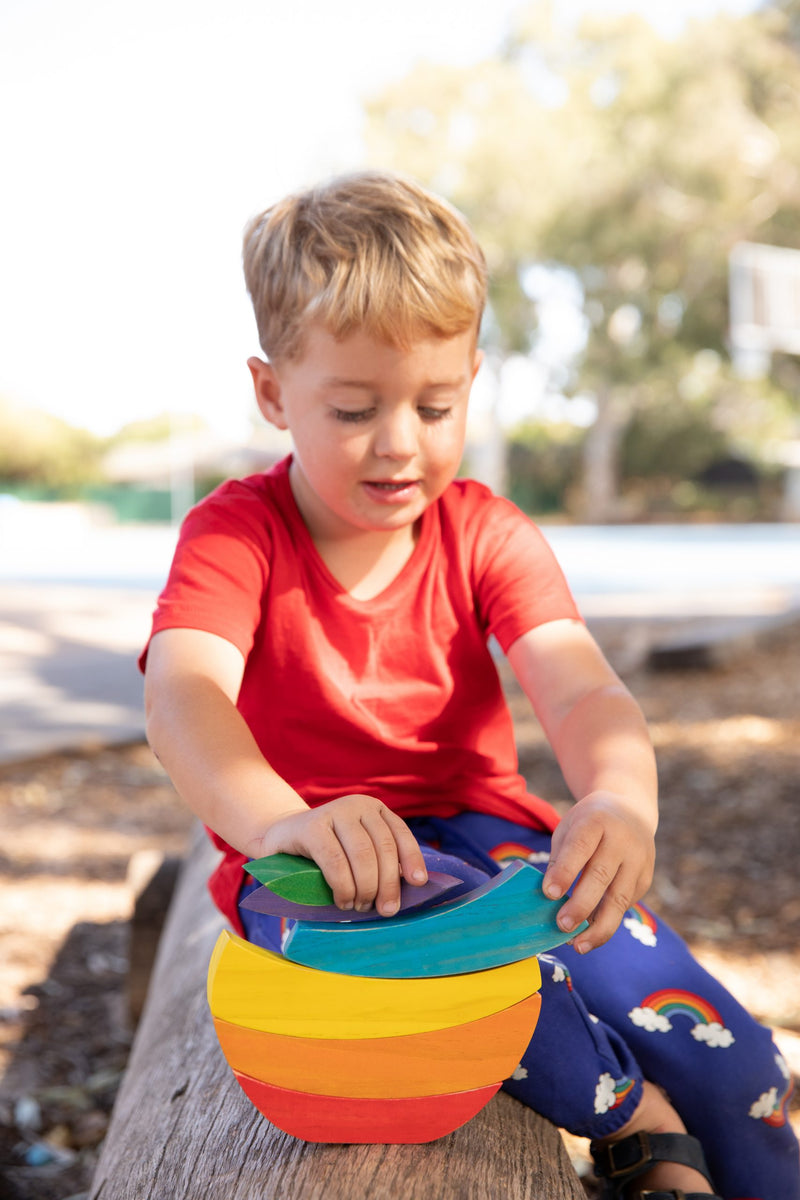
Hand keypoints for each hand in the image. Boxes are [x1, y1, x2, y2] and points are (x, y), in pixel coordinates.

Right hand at [252, 794, 427, 917]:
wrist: (279, 839)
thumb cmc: (324, 854)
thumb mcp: (356, 853)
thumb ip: (377, 863)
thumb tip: (405, 890)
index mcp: (374, 809)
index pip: (399, 833)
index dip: (412, 858)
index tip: (418, 883)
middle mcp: (357, 805)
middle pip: (383, 847)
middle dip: (388, 884)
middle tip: (385, 910)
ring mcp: (333, 812)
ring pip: (362, 854)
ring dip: (365, 888)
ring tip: (360, 907)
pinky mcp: (311, 826)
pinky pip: (335, 860)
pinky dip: (343, 886)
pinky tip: (343, 900)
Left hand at [541, 791, 654, 952]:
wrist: (630, 812)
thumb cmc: (589, 824)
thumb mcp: (570, 828)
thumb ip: (560, 859)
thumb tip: (549, 898)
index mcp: (596, 821)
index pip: (580, 848)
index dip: (565, 872)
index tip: (548, 893)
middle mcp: (622, 840)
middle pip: (601, 876)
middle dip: (580, 905)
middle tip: (561, 926)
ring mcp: (638, 861)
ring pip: (619, 899)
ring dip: (598, 927)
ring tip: (578, 945)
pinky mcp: (645, 879)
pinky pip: (625, 906)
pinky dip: (606, 923)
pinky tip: (590, 936)